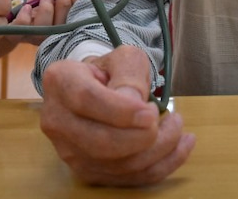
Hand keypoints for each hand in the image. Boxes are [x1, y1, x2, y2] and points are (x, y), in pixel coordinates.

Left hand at [0, 0, 84, 46]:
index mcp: (63, 21)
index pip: (75, 20)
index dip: (78, 6)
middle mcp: (50, 32)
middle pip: (62, 29)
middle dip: (64, 6)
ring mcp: (34, 34)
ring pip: (45, 32)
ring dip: (48, 11)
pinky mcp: (17, 33)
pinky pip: (23, 31)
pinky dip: (26, 19)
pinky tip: (27, 6)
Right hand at [39, 45, 195, 185]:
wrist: (94, 90)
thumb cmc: (110, 71)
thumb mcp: (123, 58)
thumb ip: (129, 74)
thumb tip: (136, 104)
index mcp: (61, 81)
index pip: (86, 100)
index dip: (121, 110)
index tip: (151, 111)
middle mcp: (56, 120)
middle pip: (100, 141)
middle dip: (143, 136)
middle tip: (168, 117)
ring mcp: (68, 151)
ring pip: (116, 165)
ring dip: (158, 150)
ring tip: (176, 126)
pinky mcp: (87, 171)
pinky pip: (127, 179)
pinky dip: (161, 166)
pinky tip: (181, 147)